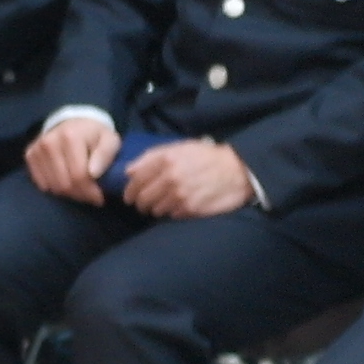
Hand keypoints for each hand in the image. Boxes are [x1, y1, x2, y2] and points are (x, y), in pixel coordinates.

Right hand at [25, 115, 119, 202]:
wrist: (73, 122)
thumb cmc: (94, 135)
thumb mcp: (109, 140)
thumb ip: (106, 154)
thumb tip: (93, 172)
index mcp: (70, 137)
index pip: (79, 175)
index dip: (90, 192)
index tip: (100, 198)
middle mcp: (49, 142)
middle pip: (65, 184)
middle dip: (81, 195)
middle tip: (91, 195)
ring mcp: (37, 149)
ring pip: (54, 187)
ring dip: (69, 194)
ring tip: (80, 188)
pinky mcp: (30, 155)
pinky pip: (42, 185)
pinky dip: (56, 189)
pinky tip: (66, 181)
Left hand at [124, 137, 254, 217]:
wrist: (236, 170)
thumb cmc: (206, 156)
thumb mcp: (179, 147)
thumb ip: (152, 156)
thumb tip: (128, 171)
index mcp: (165, 159)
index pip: (136, 180)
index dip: (129, 190)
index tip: (130, 196)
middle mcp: (170, 178)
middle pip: (142, 198)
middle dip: (140, 203)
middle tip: (144, 204)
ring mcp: (180, 195)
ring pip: (155, 209)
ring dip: (156, 209)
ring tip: (163, 204)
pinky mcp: (190, 209)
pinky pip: (171, 215)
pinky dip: (171, 213)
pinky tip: (178, 206)